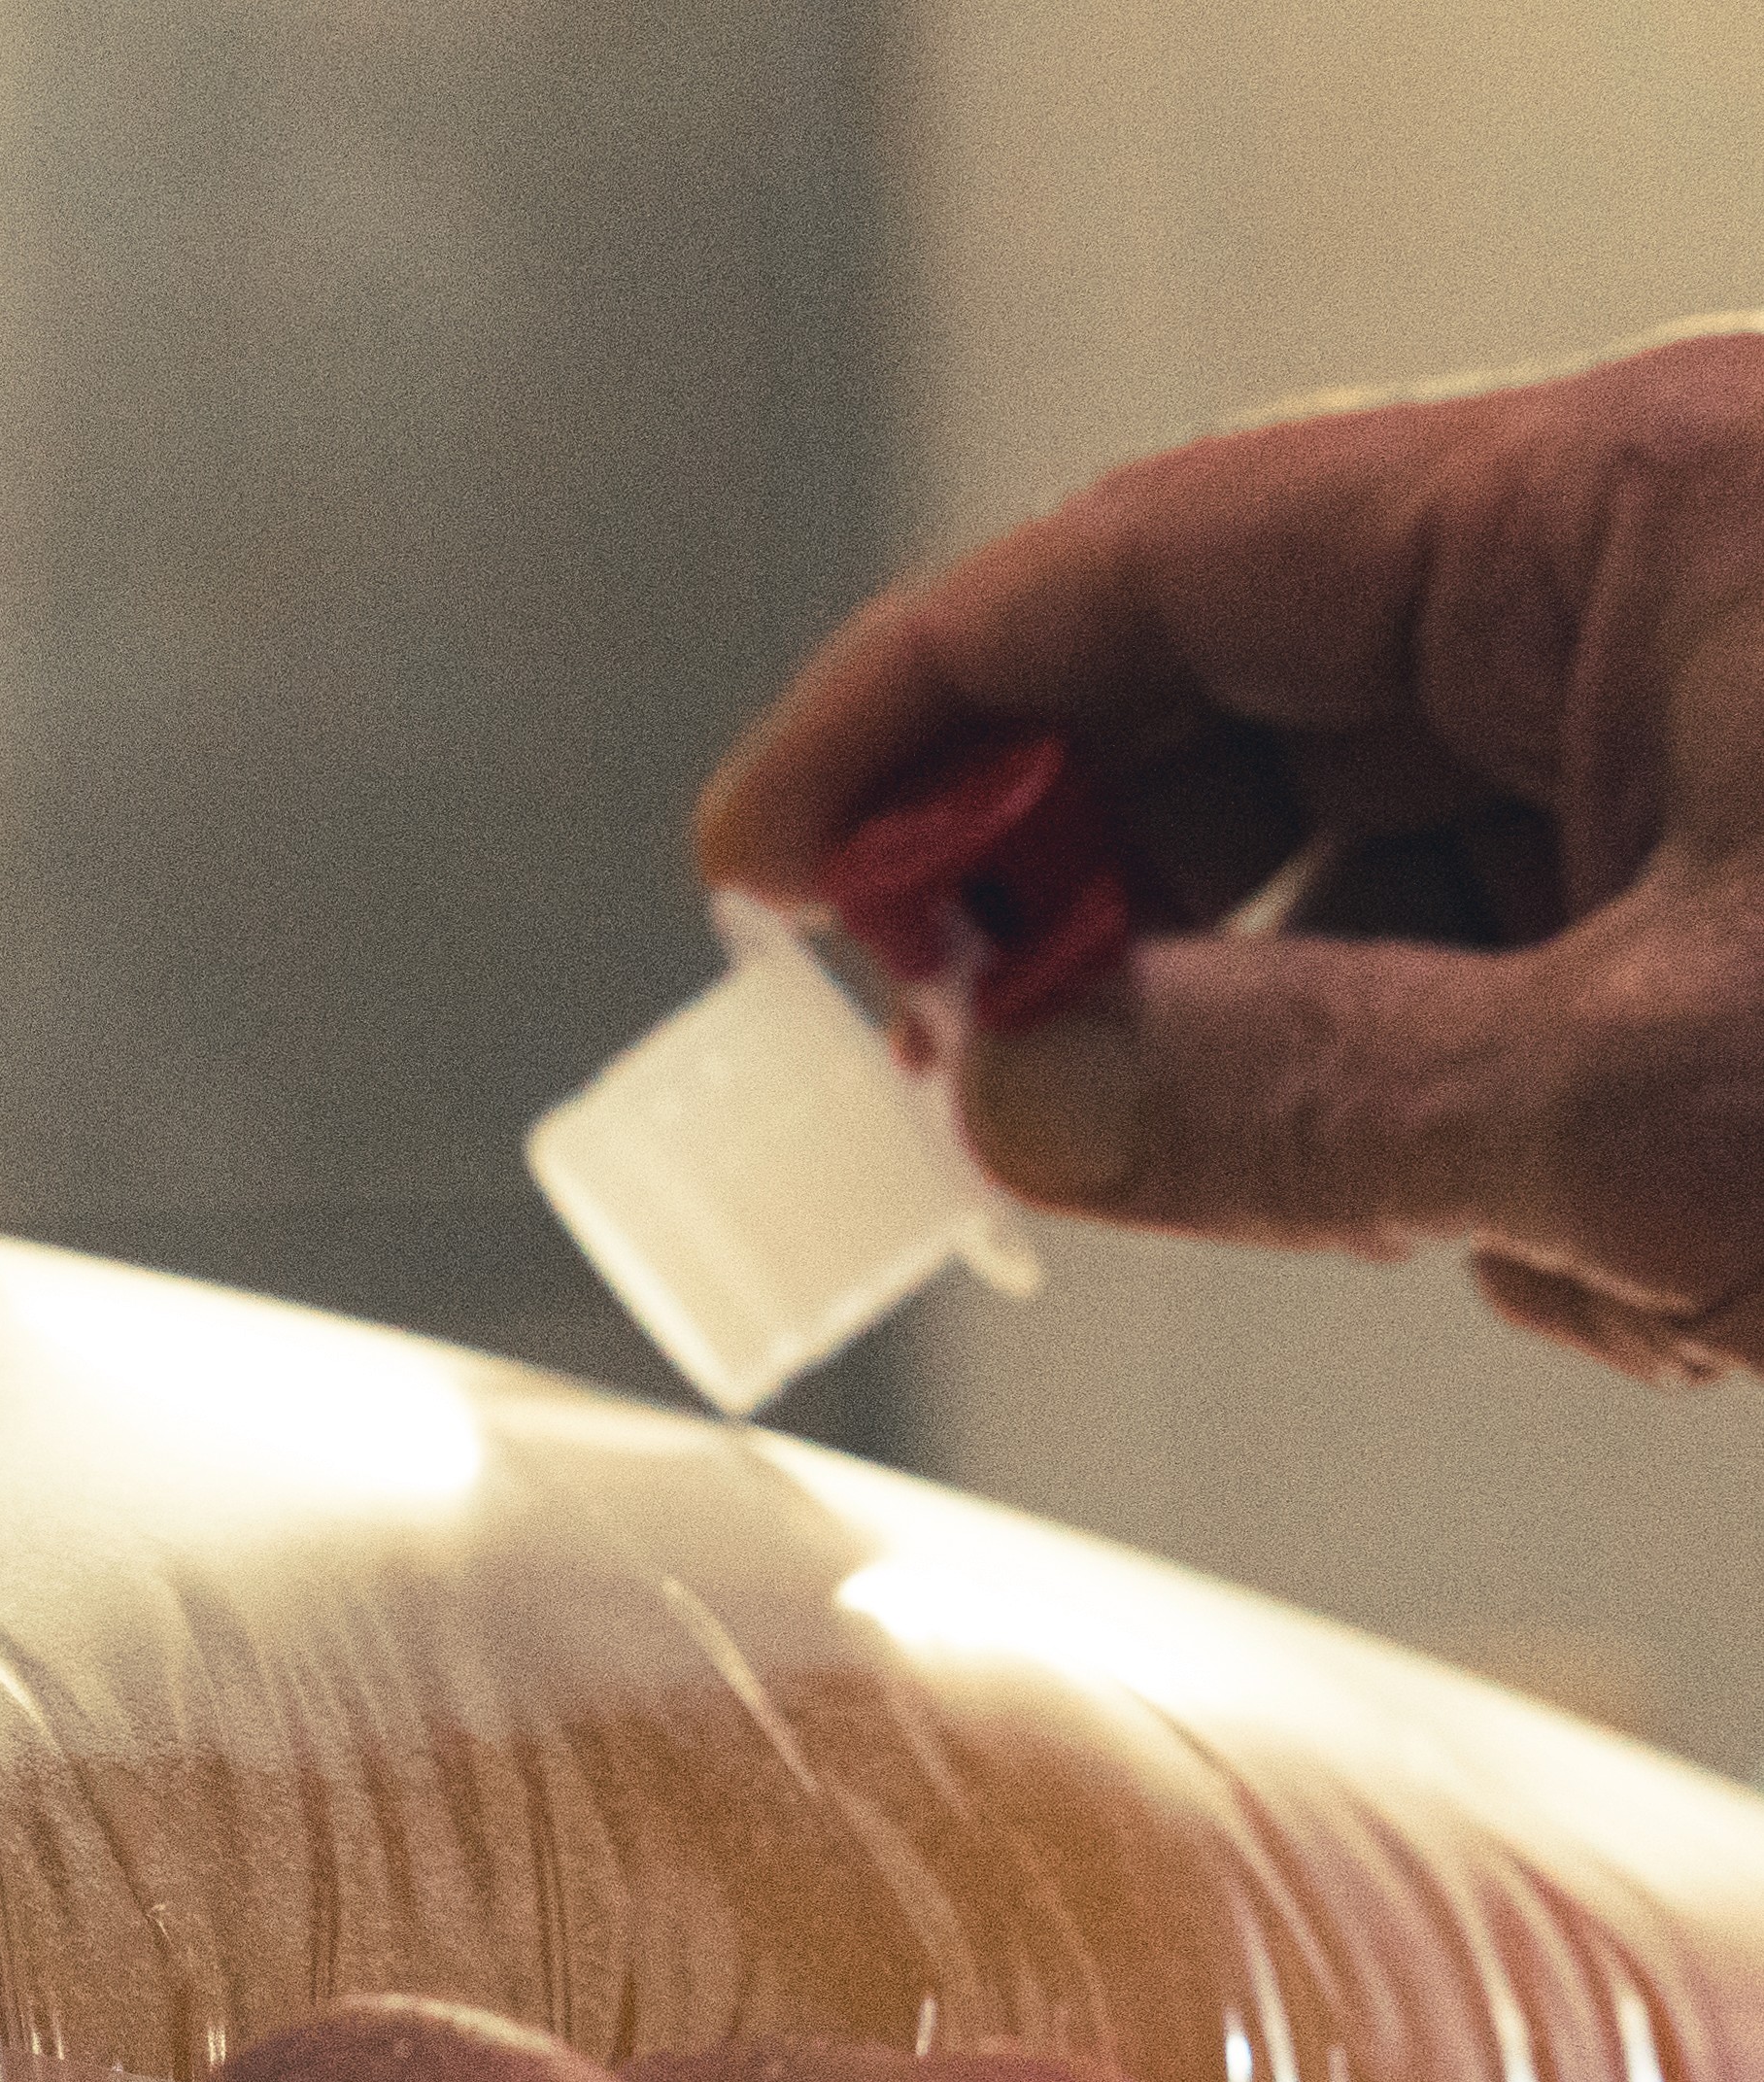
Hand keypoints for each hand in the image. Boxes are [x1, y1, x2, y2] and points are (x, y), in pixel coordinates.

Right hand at [698, 324, 1763, 1379]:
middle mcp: (1673, 582)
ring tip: (1320, 1188)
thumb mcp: (1670, 1102)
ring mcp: (1734, 727)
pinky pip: (1525, 957)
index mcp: (1637, 513)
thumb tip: (1021, 1104)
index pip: (1157, 554)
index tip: (761, 862)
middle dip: (1091, 913)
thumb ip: (1307, 1099)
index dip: (915, 710)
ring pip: (1379, 862)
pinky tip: (1539, 1222)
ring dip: (1307, 1052)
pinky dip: (1480, 1109)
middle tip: (958, 1070)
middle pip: (1245, 704)